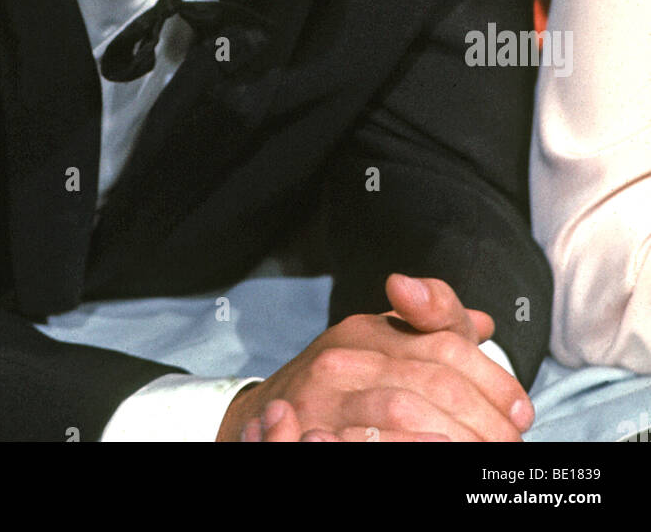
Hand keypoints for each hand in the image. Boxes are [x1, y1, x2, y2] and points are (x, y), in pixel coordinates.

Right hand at [216, 273, 534, 442]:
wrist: (262, 419)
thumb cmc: (340, 385)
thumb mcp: (380, 345)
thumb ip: (433, 328)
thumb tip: (486, 324)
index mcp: (368, 331)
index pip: (445, 345)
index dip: (492, 380)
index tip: (521, 411)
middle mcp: (344, 357)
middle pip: (431, 381)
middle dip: (481, 418)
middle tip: (509, 445)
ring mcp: (322, 398)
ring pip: (400, 413)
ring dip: (452, 439)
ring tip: (482, 459)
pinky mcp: (306, 433)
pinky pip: (363, 444)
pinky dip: (406, 450)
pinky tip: (435, 456)